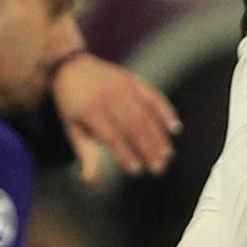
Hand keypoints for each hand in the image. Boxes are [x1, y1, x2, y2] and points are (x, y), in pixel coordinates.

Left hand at [51, 53, 181, 182]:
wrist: (71, 65)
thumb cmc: (72, 105)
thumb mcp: (72, 129)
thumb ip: (85, 154)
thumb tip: (90, 181)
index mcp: (90, 110)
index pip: (111, 136)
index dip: (125, 154)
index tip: (136, 171)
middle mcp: (109, 96)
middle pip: (133, 126)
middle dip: (148, 149)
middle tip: (158, 169)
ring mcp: (123, 86)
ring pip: (146, 114)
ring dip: (159, 137)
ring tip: (167, 156)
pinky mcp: (134, 80)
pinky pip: (153, 96)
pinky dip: (166, 112)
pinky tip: (176, 128)